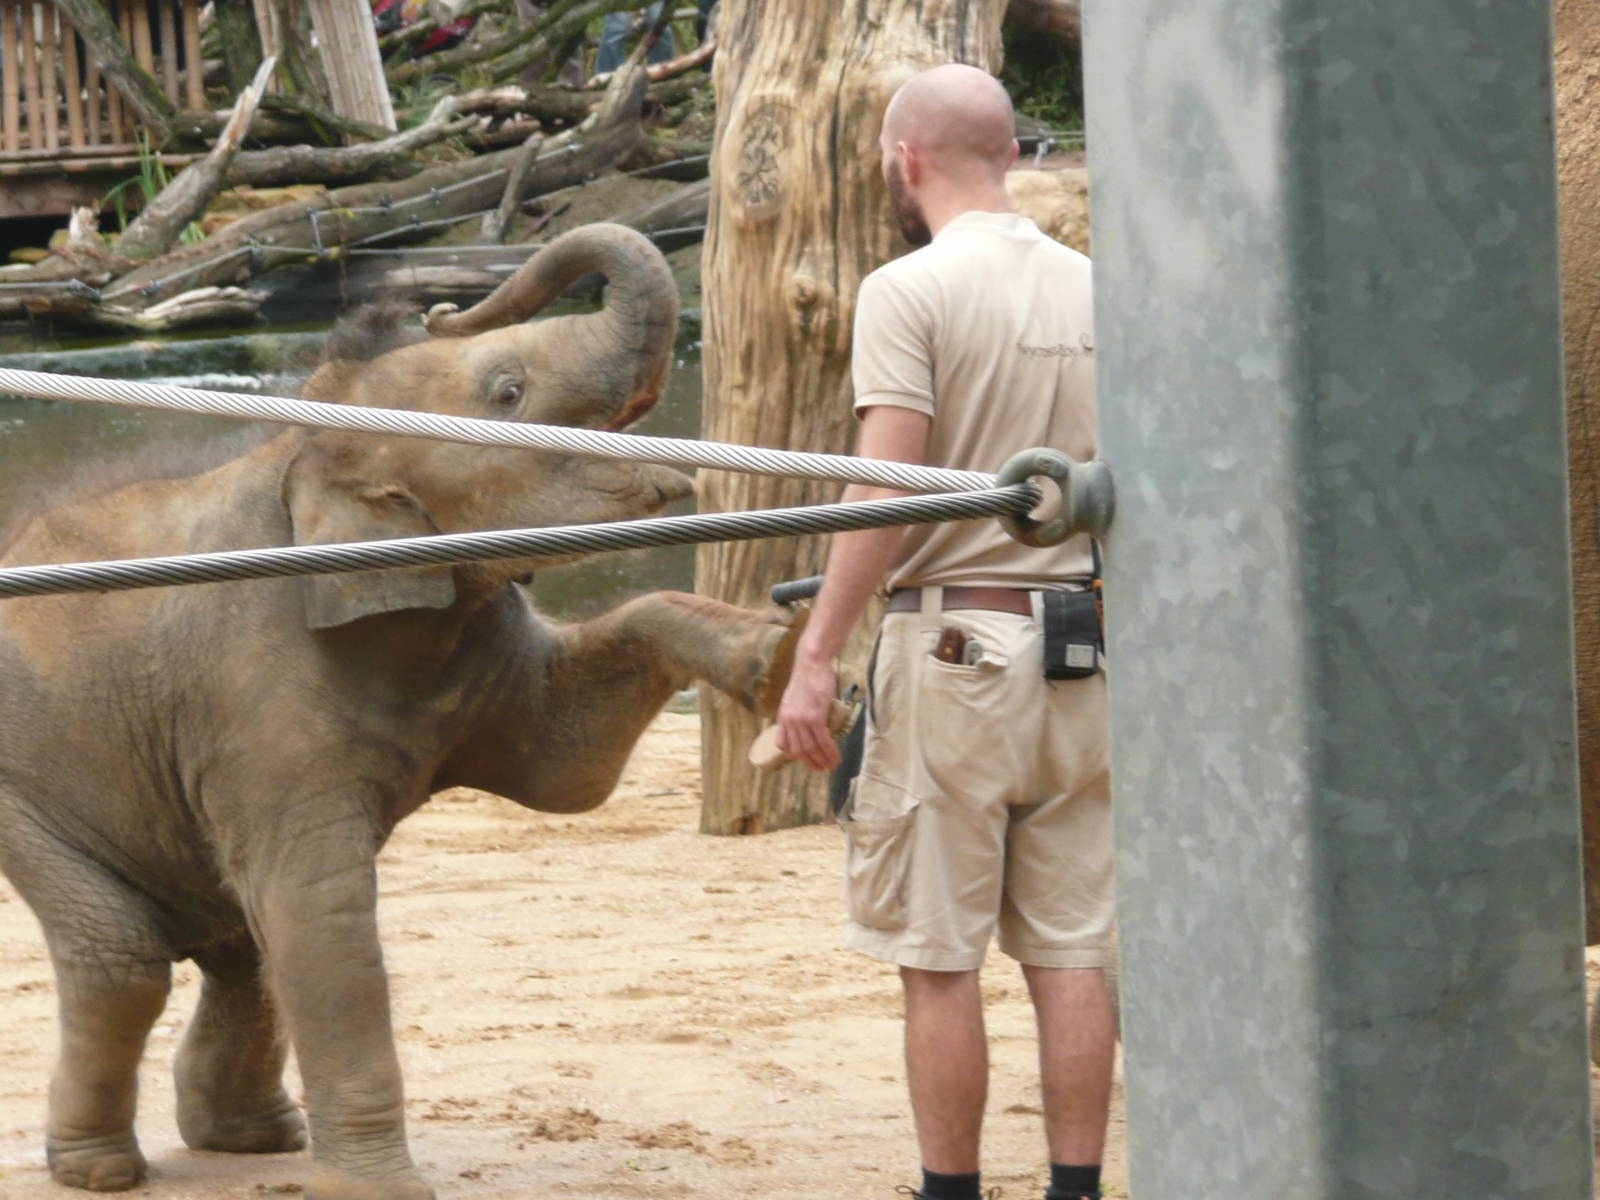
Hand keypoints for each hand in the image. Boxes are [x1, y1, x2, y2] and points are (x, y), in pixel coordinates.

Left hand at [775, 656, 841, 772]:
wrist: (812, 663)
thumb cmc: (807, 677)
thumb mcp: (794, 697)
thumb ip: (796, 712)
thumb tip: (804, 724)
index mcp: (783, 716)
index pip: (783, 744)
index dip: (794, 756)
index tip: (805, 760)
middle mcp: (790, 720)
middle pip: (798, 750)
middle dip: (811, 763)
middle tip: (821, 768)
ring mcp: (802, 720)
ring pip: (811, 748)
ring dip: (823, 760)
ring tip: (831, 766)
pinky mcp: (816, 717)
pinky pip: (823, 741)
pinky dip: (830, 752)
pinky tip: (836, 756)